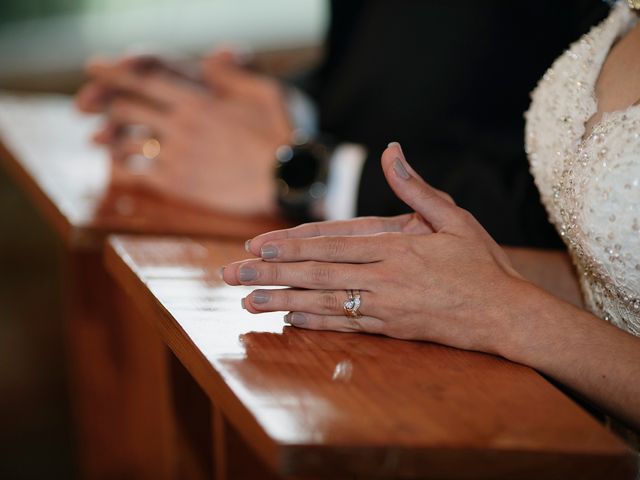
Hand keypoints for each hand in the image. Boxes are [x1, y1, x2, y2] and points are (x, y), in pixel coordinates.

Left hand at [76, 50, 291, 214]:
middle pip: (128, 108)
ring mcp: (178, 156)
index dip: (114, 71)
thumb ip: (232, 74)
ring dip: (107, 137)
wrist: (289, 180)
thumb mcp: (265, 91)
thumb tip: (208, 59)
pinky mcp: (180, 185)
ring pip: (127, 143)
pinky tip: (120, 165)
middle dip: (100, 101)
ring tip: (95, 138)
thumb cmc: (284, 134)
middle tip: (84, 102)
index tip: (93, 66)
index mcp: (199, 100)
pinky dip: (125, 166)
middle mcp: (182, 126)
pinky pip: (140, 172)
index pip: (144, 80)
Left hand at [222, 143, 528, 354]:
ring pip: (325, 303)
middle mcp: (385, 279)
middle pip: (318, 274)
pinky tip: (289, 321)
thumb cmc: (482, 264)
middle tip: (232, 274)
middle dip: (271, 275)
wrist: (506, 316)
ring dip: (282, 302)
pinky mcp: (390, 329)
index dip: (293, 246)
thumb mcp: (454, 218)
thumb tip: (392, 149)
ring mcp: (385, 308)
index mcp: (397, 248)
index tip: (258, 246)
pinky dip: (316, 323)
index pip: (333, 245)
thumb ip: (417, 188)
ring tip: (247, 302)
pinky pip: (347, 326)